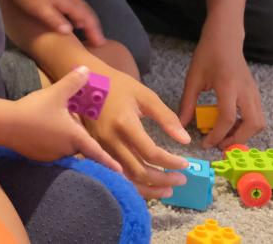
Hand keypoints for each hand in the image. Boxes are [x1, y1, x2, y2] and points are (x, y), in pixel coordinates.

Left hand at [5, 0, 105, 45]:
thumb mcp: (39, 8)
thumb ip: (55, 19)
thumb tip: (70, 31)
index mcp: (68, 1)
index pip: (87, 17)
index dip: (95, 30)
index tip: (101, 43)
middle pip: (88, 12)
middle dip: (95, 27)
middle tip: (99, 43)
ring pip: (82, 9)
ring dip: (88, 22)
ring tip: (90, 36)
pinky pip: (75, 8)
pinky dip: (80, 17)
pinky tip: (74, 24)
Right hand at [6, 67, 122, 171]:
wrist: (7, 124)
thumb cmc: (35, 109)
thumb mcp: (56, 93)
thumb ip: (73, 82)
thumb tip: (87, 69)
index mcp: (75, 137)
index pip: (96, 152)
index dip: (109, 161)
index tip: (120, 171)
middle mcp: (66, 150)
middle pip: (79, 146)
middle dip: (79, 137)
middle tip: (73, 122)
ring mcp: (51, 155)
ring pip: (65, 148)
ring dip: (65, 139)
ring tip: (53, 123)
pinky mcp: (39, 156)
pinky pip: (51, 150)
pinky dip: (51, 142)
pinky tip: (42, 129)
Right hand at [85, 68, 192, 198]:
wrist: (86, 82)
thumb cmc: (118, 86)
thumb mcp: (145, 96)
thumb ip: (166, 117)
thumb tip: (185, 140)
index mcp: (124, 124)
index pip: (151, 153)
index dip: (171, 162)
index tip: (185, 163)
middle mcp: (110, 140)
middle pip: (138, 171)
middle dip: (163, 179)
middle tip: (181, 180)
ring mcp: (100, 148)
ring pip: (126, 178)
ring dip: (148, 188)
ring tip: (167, 190)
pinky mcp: (94, 152)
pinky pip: (115, 175)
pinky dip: (132, 185)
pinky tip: (146, 185)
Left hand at [176, 26, 264, 149]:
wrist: (225, 38)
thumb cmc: (208, 54)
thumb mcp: (193, 78)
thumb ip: (187, 103)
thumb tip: (181, 124)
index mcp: (228, 86)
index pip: (227, 118)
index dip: (217, 135)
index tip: (205, 144)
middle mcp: (245, 91)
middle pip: (252, 124)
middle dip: (238, 140)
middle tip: (220, 144)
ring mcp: (253, 92)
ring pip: (259, 122)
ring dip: (244, 134)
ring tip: (225, 137)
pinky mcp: (255, 93)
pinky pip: (257, 115)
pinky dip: (247, 126)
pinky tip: (231, 125)